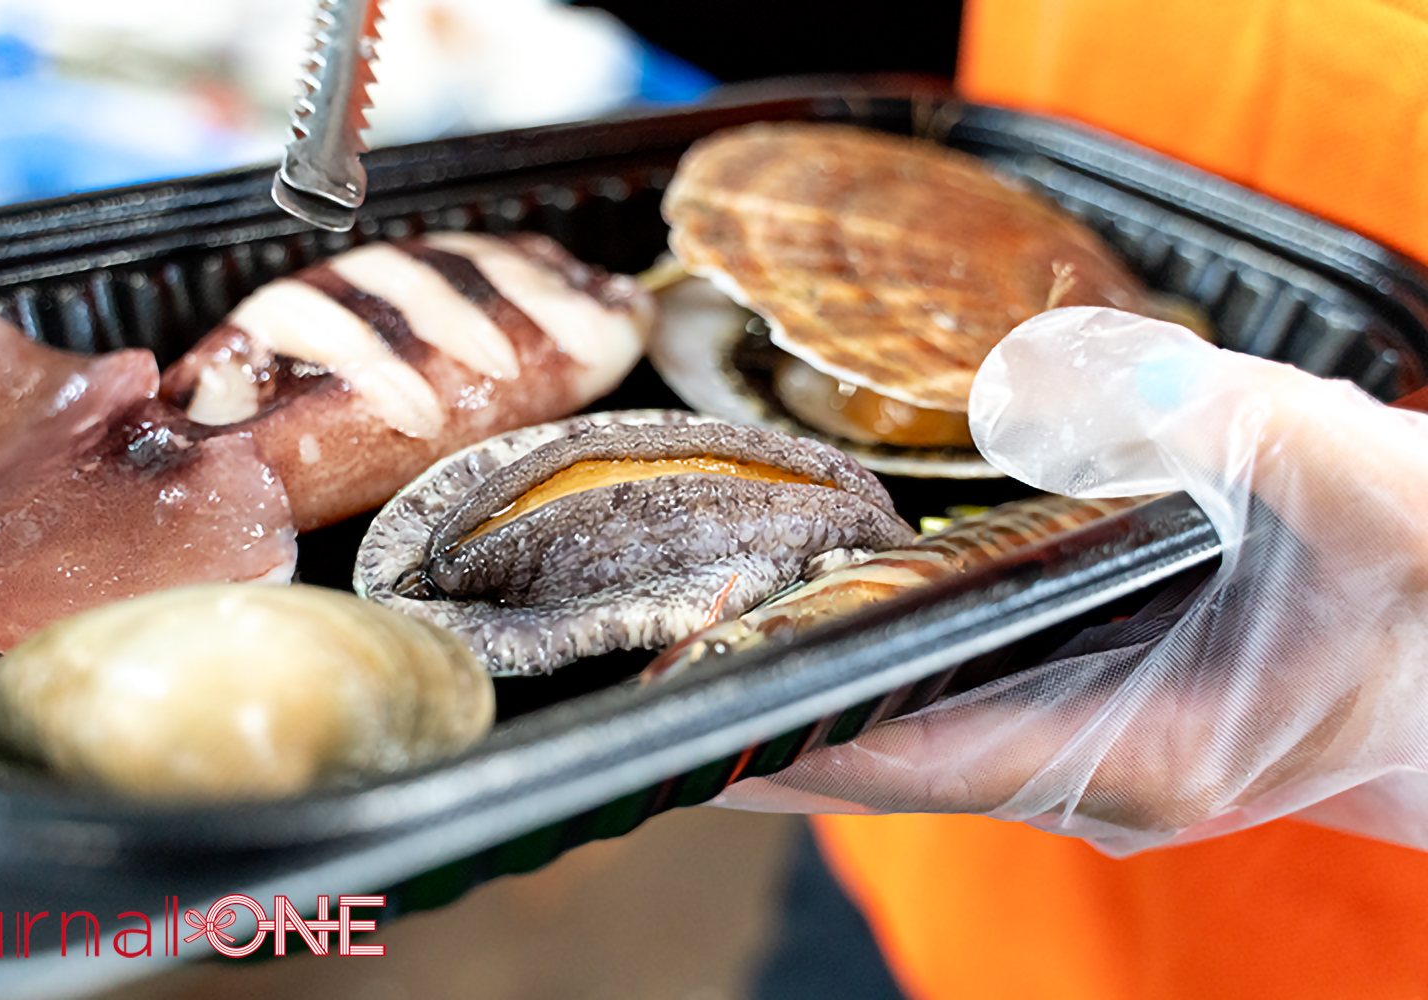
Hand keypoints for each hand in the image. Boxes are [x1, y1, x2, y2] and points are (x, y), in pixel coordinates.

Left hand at [718, 308, 1427, 854]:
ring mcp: (1083, 754)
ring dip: (806, 686)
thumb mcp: (1344, 474)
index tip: (675, 691)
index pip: (906, 755)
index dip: (782, 727)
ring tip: (700, 624)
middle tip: (643, 646)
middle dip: (763, 710)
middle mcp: (1087, 776)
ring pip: (905, 737)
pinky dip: (872, 660)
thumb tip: (1038, 373)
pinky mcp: (1089, 715)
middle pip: (879, 758)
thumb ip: (1201, 418)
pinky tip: (823, 607)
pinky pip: (946, 702)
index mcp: (1132, 752)